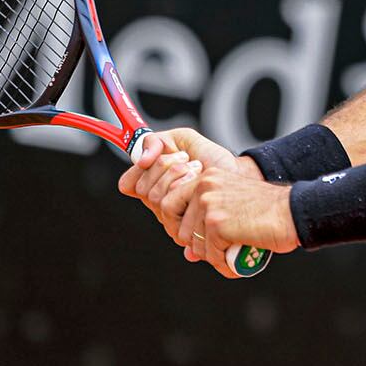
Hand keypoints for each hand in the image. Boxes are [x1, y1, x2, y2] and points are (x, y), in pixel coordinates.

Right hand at [117, 128, 259, 239]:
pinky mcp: (185, 226)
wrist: (237, 173)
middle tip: (186, 159)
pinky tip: (200, 179)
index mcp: (153, 187)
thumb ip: (156, 141)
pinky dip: (185, 183)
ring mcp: (171, 219)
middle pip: (142, 188)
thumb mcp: (183, 139)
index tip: (161, 153)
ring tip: (196, 168)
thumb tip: (141, 158)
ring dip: (177, 173)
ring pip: (155, 196)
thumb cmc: (211, 159)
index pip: (128, 184)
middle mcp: (159, 206)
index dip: (140, 168)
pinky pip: (170, 206)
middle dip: (164, 166)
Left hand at [168, 166, 300, 277]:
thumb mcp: (233, 207)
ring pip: (193, 243)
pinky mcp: (217, 223)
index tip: (193, 237)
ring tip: (229, 255)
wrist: (293, 212)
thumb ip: (208, 223)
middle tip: (214, 250)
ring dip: (211, 255)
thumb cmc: (269, 212)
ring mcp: (209, 204)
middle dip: (194, 244)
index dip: (177, 225)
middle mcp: (204, 186)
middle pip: (178, 227)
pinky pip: (209, 253)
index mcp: (207, 177)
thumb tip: (188, 253)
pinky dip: (222, 262)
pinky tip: (236, 259)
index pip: (168, 203)